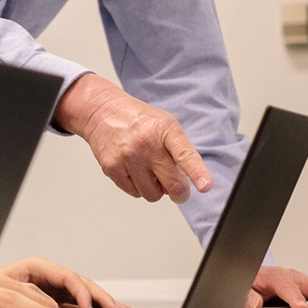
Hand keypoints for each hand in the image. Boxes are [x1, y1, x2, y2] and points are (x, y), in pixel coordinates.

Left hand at [0, 256, 132, 307]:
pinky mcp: (55, 303)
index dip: (80, 292)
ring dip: (103, 302)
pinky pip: (78, 306)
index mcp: (37, 267)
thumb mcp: (3, 291)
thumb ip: (27, 296)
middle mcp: (48, 277)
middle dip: (100, 297)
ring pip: (83, 294)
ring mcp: (53, 290)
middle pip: (80, 284)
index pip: (66, 277)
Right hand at [55, 74, 212, 203]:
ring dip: (155, 189)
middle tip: (178, 190)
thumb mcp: (165, 125)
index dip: (197, 172)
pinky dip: (138, 187)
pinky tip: (134, 171)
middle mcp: (145, 143)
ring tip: (148, 172)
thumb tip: (188, 182)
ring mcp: (127, 157)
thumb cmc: (138, 120)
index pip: (184, 154)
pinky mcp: (112, 168)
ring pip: (153, 195)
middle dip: (180, 193)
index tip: (205, 186)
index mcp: (165, 129)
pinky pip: (135, 193)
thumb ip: (180, 151)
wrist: (102, 112)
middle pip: (172, 184)